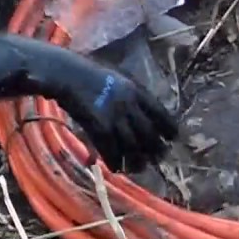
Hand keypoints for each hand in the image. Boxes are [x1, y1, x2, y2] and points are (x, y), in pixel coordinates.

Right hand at [51, 55, 177, 171]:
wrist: (65, 73)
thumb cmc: (89, 71)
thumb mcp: (118, 75)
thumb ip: (132, 91)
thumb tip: (144, 109)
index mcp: (136, 90)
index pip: (161, 114)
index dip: (169, 129)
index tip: (173, 138)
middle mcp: (129, 105)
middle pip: (149, 134)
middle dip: (155, 149)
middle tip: (158, 158)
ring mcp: (114, 117)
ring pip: (132, 147)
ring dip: (137, 161)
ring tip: (139, 167)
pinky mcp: (98, 128)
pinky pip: (111, 151)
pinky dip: (114, 162)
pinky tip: (116, 167)